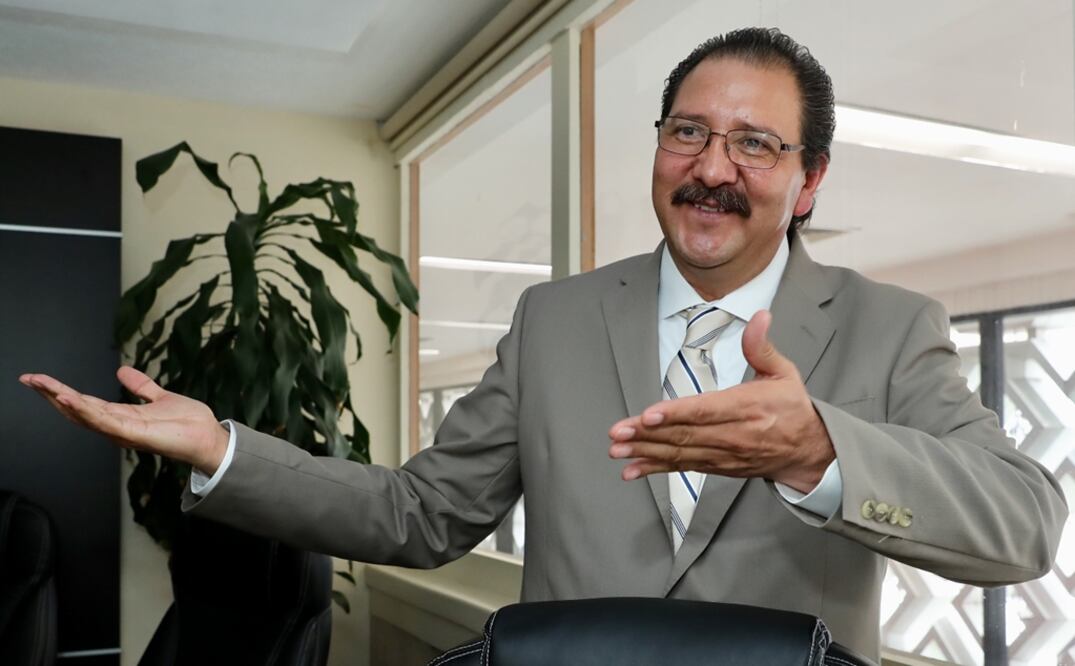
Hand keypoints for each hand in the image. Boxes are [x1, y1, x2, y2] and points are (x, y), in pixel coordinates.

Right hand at [19, 366, 229, 473]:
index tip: (39, 379)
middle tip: (28, 379)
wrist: (209, 437)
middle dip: (51, 394)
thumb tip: (121, 371)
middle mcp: (117, 426)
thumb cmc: (187, 423)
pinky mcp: (134, 434)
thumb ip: (140, 386)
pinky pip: (105, 422)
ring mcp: (123, 431)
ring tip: (41, 385)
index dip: (60, 391)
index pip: (84, 402)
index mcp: (121, 416)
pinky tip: (69, 399)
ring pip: (85, 415)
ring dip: (62, 399)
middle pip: (76, 409)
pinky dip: (85, 411)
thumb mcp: (159, 398)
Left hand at [608, 310, 833, 492]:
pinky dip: (656, 468)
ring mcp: (724, 454)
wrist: (808, 452)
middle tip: (618, 432)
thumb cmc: (792, 409)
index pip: (706, 411)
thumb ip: (762, 347)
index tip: (649, 414)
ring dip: (645, 452)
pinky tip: (631, 469)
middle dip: (647, 434)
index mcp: (748, 408)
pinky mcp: (717, 466)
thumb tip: (759, 316)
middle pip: (686, 434)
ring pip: (680, 453)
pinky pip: (683, 467)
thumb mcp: (784, 373)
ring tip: (617, 449)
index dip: (676, 413)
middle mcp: (733, 434)